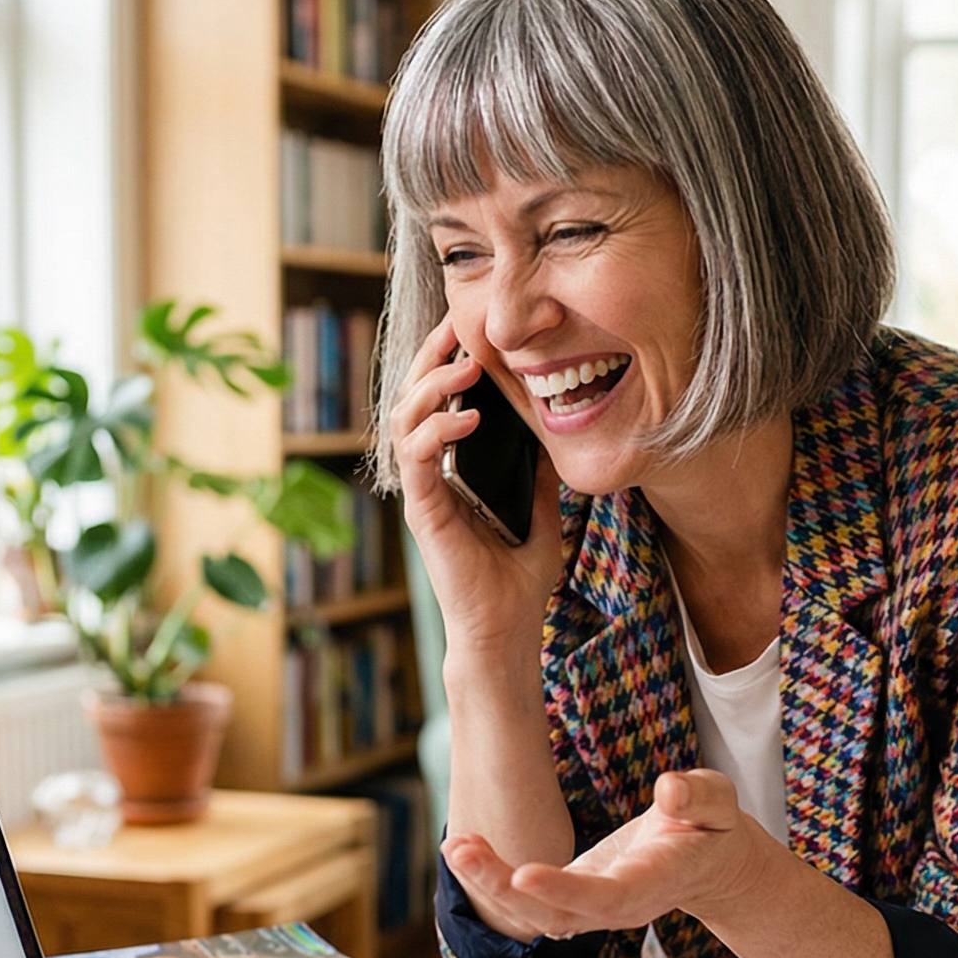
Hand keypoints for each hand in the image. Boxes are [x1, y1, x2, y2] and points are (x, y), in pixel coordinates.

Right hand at [389, 316, 566, 666]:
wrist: (508, 629)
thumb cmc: (519, 580)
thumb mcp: (541, 511)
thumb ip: (538, 472)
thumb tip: (552, 431)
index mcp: (453, 472)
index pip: (438, 404)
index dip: (447, 365)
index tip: (470, 332)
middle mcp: (430, 478)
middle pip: (412, 401)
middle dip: (430, 359)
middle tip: (456, 327)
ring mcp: (423, 494)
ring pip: (405, 422)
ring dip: (432, 387)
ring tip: (466, 367)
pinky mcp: (424, 513)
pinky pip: (417, 461)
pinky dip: (437, 432)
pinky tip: (465, 418)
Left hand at [445, 769, 773, 941]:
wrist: (705, 862)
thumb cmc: (709, 826)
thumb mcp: (718, 802)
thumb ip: (699, 796)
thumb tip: (669, 788)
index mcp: (653, 883)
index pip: (606, 897)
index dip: (564, 889)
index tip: (524, 874)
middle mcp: (616, 907)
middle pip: (555, 915)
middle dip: (504, 889)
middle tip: (462, 849)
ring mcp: (590, 907)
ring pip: (533, 914)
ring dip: (489, 884)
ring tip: (455, 845)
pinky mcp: (571, 895)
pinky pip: (527, 899)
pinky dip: (494, 878)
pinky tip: (465, 847)